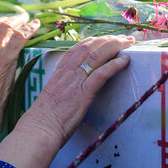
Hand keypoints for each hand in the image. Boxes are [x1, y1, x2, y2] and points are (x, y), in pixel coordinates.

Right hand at [0, 35, 133, 167]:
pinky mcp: (82, 94)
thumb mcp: (51, 96)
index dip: (93, 41)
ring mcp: (74, 82)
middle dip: (108, 39)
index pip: (76, 48)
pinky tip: (124, 61)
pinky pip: (100, 74)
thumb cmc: (44, 118)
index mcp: (58, 72)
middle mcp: (67, 72)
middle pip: (89, 47)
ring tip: (128, 43)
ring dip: (114, 46)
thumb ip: (62, 88)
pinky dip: (114, 65)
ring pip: (96, 55)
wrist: (39, 129)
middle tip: (124, 38)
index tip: (104, 38)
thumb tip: (70, 89)